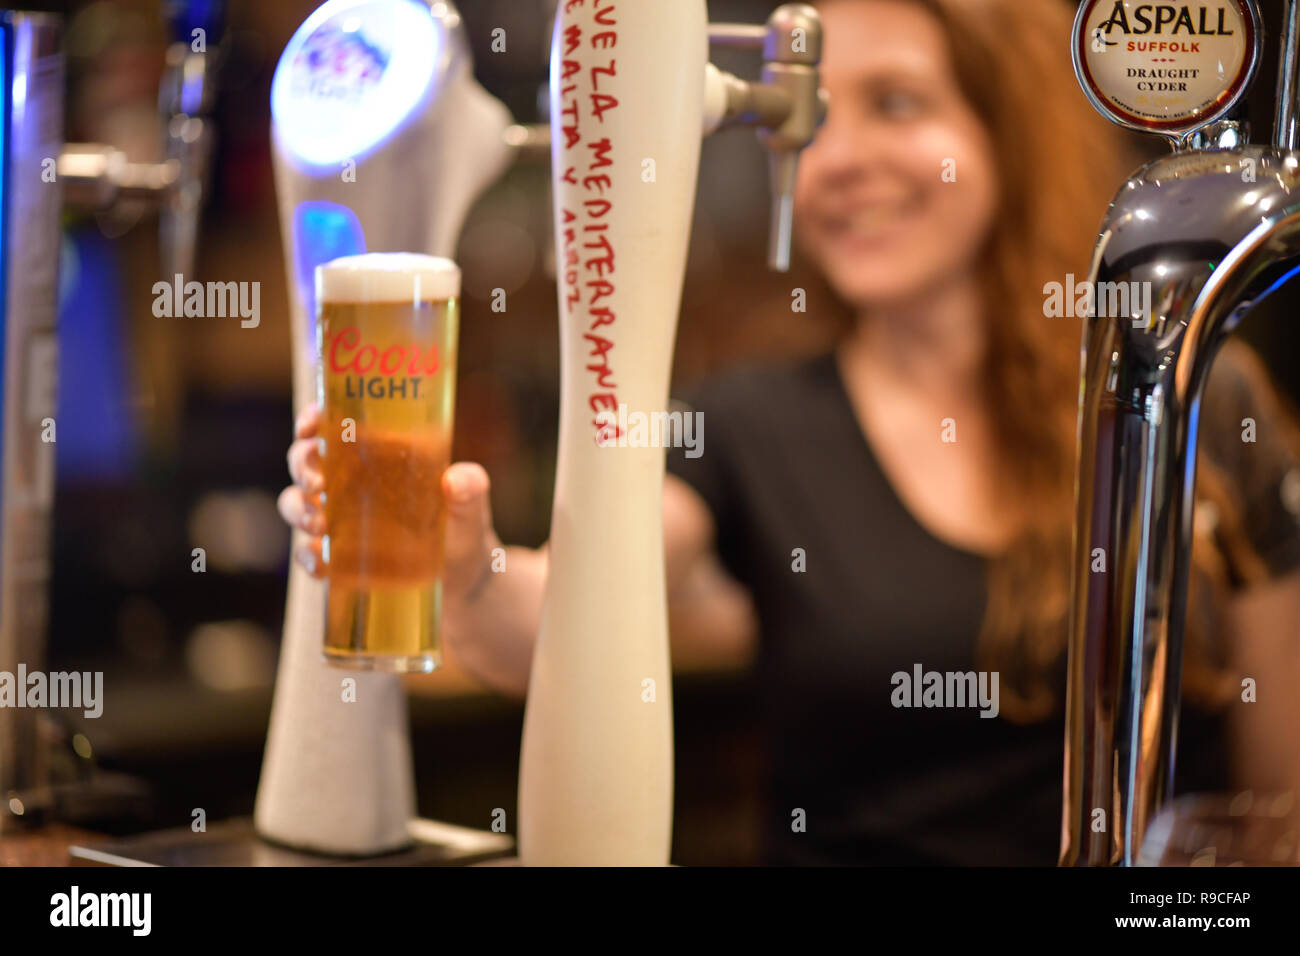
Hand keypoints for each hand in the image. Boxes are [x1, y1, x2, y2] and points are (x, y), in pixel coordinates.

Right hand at [277, 403, 501, 608]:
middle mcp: (349, 481)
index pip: (333, 425)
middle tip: (318, 484)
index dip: (313, 418)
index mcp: (376, 455)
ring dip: (298, 510)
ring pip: (296, 503)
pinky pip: (308, 552)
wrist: (463, 578)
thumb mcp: (470, 505)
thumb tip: (455, 481)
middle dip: (302, 467)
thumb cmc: (462, 527)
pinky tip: (320, 565)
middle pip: (305, 461)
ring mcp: (339, 519)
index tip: (309, 425)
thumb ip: (470, 487)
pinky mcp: (337, 556)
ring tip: (320, 524)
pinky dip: (307, 558)